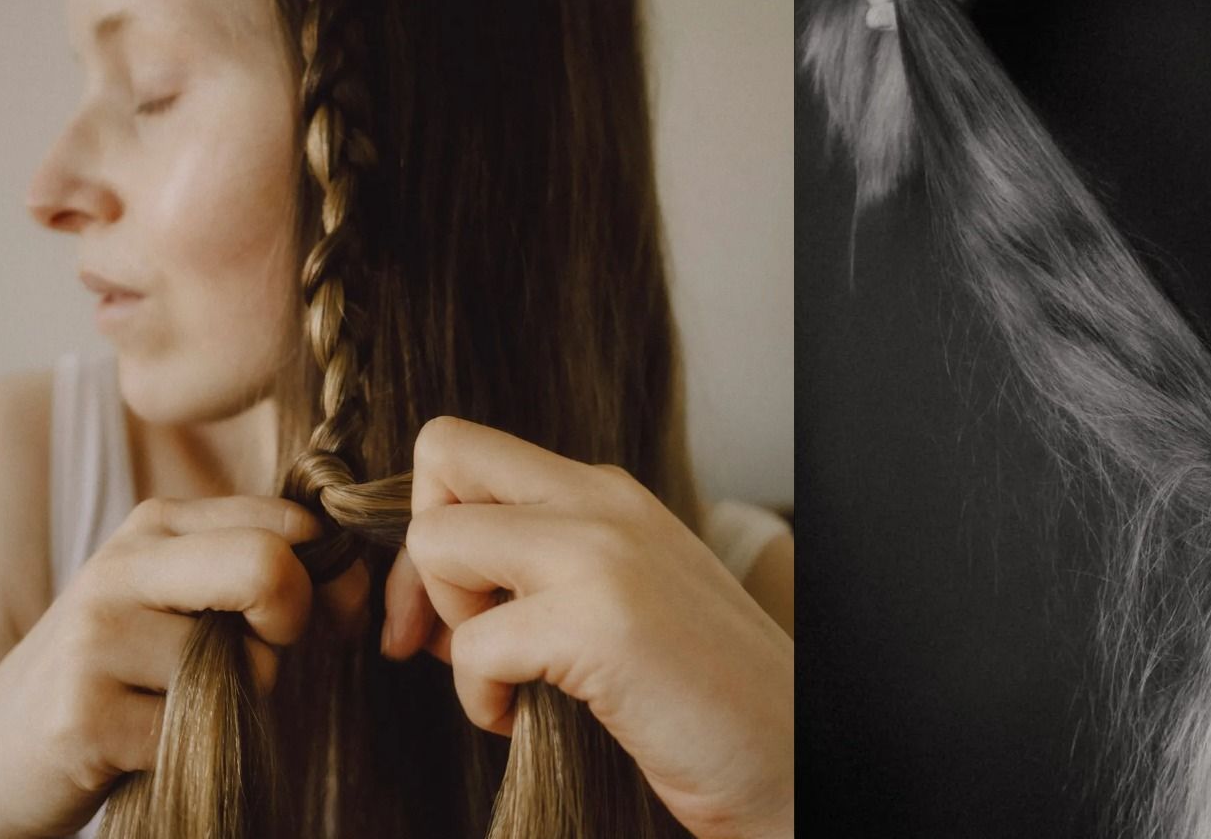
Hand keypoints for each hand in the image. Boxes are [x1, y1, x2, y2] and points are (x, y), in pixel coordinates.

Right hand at [0, 496, 366, 838]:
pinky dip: (194, 750)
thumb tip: (358, 579)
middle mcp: (124, 565)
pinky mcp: (84, 716)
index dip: (327, 580)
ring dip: (237, 706)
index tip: (308, 621)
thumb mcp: (187, 607)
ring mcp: (96, 638)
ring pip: (249, 668)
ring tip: (170, 708)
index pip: (291, 522)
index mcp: (158, 524)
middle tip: (253, 663)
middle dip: (292, 628)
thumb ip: (269, 577)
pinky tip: (139, 746)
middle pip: (270, 568)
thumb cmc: (119, 682)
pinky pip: (204, 732)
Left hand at [382, 417, 794, 838]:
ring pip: (438, 540)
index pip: (470, 451)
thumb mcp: (622, 601)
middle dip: (419, 553)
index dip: (433, 524)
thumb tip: (426, 597)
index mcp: (611, 495)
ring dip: (449, 627)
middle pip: (444, 451)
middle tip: (448, 634)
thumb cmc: (702, 699)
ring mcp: (604, 556)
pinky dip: (479, 702)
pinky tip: (525, 723)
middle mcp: (606, 504)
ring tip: (507, 679)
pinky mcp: (601, 626)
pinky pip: (472, 647)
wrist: (791, 760)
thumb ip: (542, 572)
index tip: (453, 609)